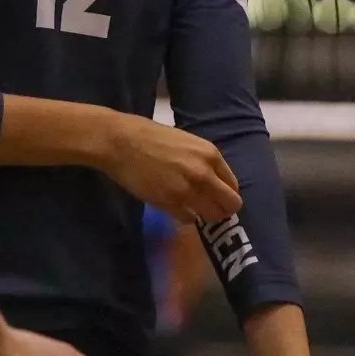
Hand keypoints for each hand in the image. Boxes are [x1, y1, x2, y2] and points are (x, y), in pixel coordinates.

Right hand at [101, 113, 241, 223]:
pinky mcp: (170, 203)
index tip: (216, 197)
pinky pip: (188, 219)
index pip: (233, 185)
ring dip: (204, 215)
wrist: (121, 141)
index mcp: (211, 154)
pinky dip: (185, 217)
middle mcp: (204, 173)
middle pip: (230, 204)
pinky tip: (175, 207)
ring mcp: (188, 190)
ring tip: (193, 209)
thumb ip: (203, 162)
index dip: (225, 194)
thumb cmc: (150, 136)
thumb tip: (213, 182)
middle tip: (209, 209)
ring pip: (212, 215)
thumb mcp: (187, 142)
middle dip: (222, 209)